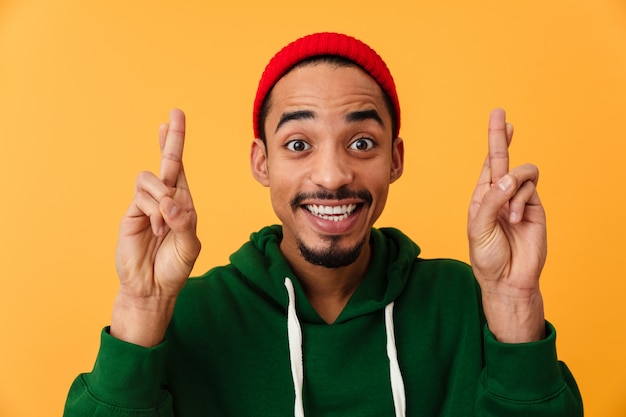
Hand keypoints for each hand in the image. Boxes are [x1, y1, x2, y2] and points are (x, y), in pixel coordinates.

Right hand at [111, 109, 200, 345]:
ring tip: (164, 224)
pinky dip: (153, 212)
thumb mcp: (190, 246)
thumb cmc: (174, 267)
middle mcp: (165, 199)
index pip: (179, 168)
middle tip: (174, 114)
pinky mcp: (132, 213)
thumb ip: (185, 223)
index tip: (173, 117)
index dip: (175, 143)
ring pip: (151, 179)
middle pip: (167, 161)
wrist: (152, 288)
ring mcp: (146, 205)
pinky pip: (142, 197)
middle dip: (171, 138)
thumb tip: (170, 201)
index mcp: (183, 202)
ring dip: (163, 198)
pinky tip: (155, 230)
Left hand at [467, 108, 545, 342]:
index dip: (494, 140)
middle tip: (501, 115)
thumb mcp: (478, 227)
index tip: (499, 116)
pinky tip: (514, 219)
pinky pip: (530, 189)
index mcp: (482, 196)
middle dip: (502, 137)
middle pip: (504, 158)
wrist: (508, 279)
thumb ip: (491, 200)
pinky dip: (520, 200)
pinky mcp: (535, 208)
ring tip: (507, 216)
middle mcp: (500, 194)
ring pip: (522, 173)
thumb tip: (509, 177)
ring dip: (512, 189)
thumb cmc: (487, 256)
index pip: (489, 163)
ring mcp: (519, 200)